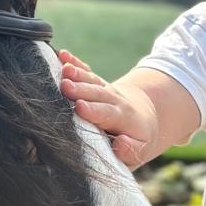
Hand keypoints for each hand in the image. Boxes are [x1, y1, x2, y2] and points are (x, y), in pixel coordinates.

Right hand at [57, 49, 153, 168]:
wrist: (143, 118)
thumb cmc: (135, 142)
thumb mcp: (139, 151)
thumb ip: (130, 151)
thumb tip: (121, 143)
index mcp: (124, 118)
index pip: (107, 113)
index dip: (94, 110)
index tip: (79, 106)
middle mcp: (114, 100)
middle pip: (97, 93)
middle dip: (81, 89)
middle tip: (65, 86)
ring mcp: (104, 89)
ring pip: (91, 80)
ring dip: (77, 73)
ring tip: (64, 69)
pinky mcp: (96, 83)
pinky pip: (86, 71)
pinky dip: (74, 61)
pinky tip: (61, 54)